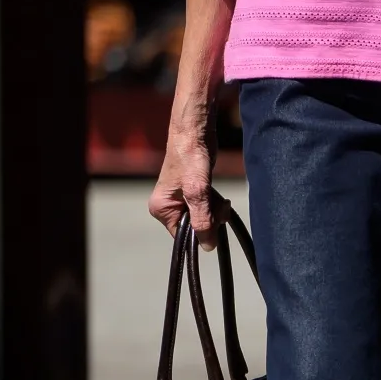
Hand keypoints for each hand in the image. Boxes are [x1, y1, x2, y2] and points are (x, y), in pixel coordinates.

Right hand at [148, 98, 218, 247]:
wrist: (195, 133)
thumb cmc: (190, 157)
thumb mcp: (197, 192)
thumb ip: (202, 220)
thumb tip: (208, 247)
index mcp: (161, 209)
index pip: (183, 236)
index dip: (201, 232)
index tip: (212, 219)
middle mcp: (168, 207)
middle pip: (196, 227)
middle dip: (210, 219)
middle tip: (217, 203)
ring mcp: (181, 201)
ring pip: (204, 218)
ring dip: (216, 211)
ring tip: (218, 196)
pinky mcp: (193, 193)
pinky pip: (207, 208)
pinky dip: (216, 205)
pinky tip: (219, 196)